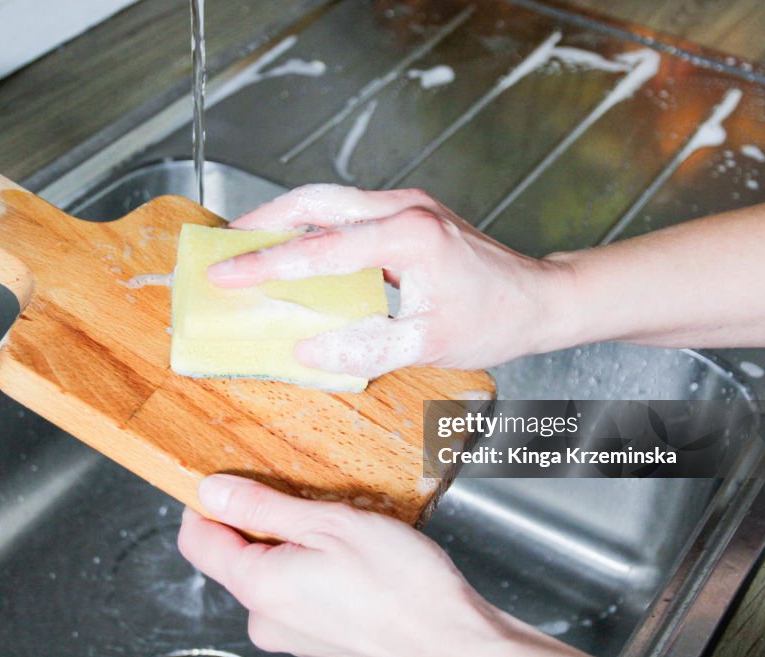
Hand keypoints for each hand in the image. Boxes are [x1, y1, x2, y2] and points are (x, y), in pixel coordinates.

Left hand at [177, 474, 585, 656]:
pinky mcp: (315, 639)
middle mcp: (265, 618)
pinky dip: (313, 567)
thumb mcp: (329, 524)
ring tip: (337, 526)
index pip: (197, 539)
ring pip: (270, 572)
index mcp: (258, 586)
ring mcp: (291, 633)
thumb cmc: (401, 587)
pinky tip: (351, 557)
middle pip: (234, 554)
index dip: (205, 501)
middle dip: (261, 519)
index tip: (229, 476)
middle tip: (303, 495)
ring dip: (293, 542)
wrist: (450, 641)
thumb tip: (212, 490)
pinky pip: (297, 592)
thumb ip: (263, 505)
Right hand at [207, 185, 572, 378]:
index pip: (321, 249)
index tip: (225, 273)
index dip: (266, 263)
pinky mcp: (409, 214)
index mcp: (410, 236)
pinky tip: (296, 247)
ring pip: (329, 200)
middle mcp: (405, 208)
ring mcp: (408, 205)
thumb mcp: (430, 344)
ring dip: (285, 217)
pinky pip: (348, 212)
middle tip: (224, 244)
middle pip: (316, 201)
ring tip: (248, 242)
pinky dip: (313, 226)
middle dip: (264, 219)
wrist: (539, 299)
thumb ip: (366, 347)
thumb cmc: (495, 320)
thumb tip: (309, 348)